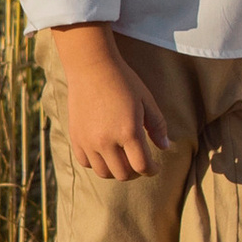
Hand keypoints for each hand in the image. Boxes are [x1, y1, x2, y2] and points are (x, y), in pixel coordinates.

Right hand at [56, 27, 168, 180]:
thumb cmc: (123, 80)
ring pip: (104, 172)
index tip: (155, 168)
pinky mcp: (76, 137)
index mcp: (128, 132)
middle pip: (123, 174)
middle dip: (136, 172)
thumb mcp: (146, 101)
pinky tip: (105, 154)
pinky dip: (97, 163)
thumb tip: (165, 147)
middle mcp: (106, 141)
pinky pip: (86, 162)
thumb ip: (157, 126)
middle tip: (140, 164)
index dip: (151, 170)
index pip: (142, 166)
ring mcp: (88, 141)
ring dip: (116, 170)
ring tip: (123, 161)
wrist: (91, 66)